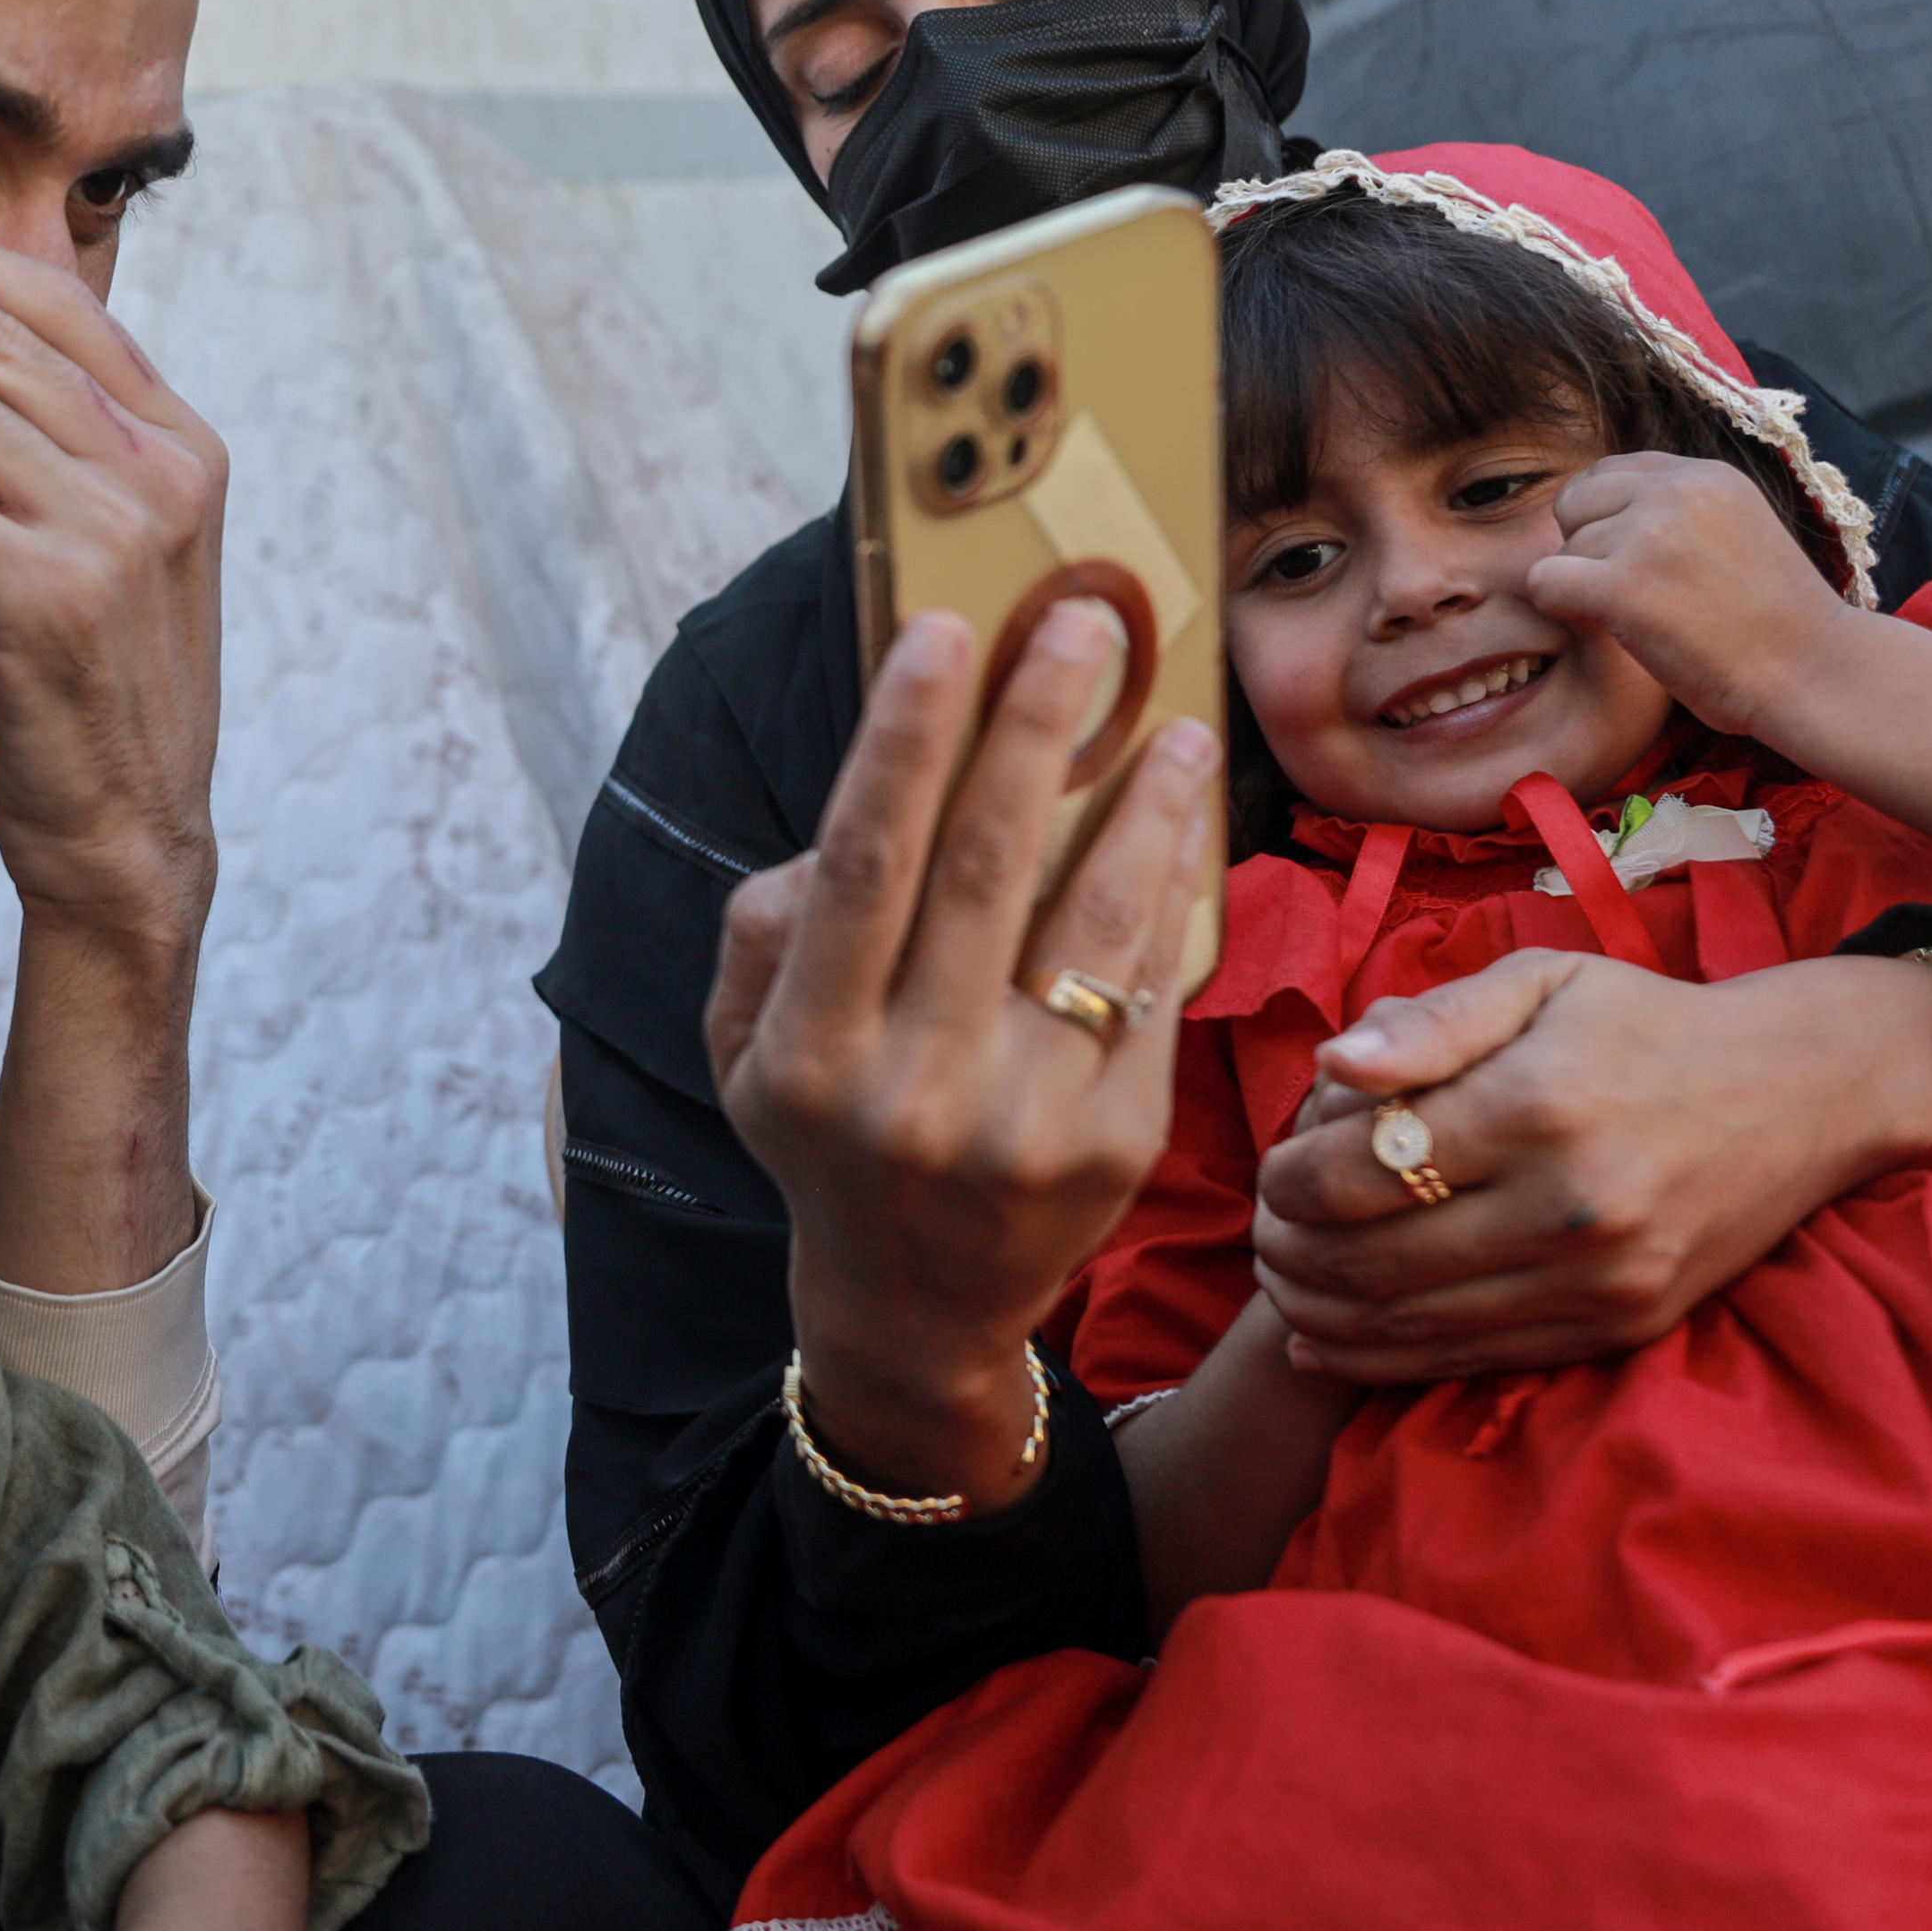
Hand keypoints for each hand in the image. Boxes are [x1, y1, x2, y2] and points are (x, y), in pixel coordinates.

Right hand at [708, 602, 1221, 1507]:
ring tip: (1174, 721)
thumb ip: (773, 927)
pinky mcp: (1115, 1144)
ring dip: (1141, 807)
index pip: (863, 867)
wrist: (914, 1304)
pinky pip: (1148, 986)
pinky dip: (1171, 891)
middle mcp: (915, 1093)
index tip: (942, 633)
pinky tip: (1183, 821)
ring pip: (1092, 926)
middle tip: (1079, 626)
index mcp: (809, 1057)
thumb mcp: (747, 1047)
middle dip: (1035, 733)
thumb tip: (862, 812)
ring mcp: (1024, 1125)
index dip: (903, 743)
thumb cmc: (826, 1132)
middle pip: (986, 874)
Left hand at [1251, 947, 1931, 1383]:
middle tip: (1258, 1233)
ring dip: (1322, 1312)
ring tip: (1283, 1280)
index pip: (1360, 1171)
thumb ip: (1430, 1021)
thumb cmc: (1643, 1024)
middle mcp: (1571, 1204)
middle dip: (1288, 1252)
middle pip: (1373, 1260)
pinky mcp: (1620, 1326)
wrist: (1799, 1094)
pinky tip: (1326, 1340)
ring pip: (1413, 1323)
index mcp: (1539, 1105)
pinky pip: (1473, 1358)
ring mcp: (1600, 1277)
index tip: (1270, 1168)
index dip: (1285, 1181)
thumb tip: (1331, 1063)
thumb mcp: (1540, 982)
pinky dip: (1383, 1359)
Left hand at [1524, 451, 1853, 739]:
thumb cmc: (1778, 622)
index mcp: (1706, 474)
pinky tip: (1604, 628)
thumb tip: (1600, 514)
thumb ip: (1678, 513)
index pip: (1611, 472)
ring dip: (1587, 589)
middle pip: (1576, 504)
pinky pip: (1546, 583)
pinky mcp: (1624, 584)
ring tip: (1646, 619)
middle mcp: (1675, 489)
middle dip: (1589, 549)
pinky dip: (1562, 609)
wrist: (1816, 670)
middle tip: (1632, 593)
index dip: (1605, 519)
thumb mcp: (1736, 530)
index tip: (1632, 561)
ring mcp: (1648, 534)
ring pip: (1564, 550)